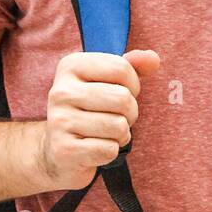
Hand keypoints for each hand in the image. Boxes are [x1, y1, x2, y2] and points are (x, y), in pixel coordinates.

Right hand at [35, 49, 160, 190]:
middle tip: (116, 117)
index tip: (121, 93)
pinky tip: (96, 148)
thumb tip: (153, 59)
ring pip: (118, 126)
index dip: (133, 85)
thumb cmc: (90, 110)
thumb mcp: (107, 82)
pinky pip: (109, 150)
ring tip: (106, 133)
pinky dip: (110, 152)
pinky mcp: (63, 150)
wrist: (57, 150)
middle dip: (130, 112)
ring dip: (121, 134)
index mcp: (70, 66)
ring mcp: (59, 121)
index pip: (122, 68)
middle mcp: (61, 91)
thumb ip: (132, 66)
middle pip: (123, 98)